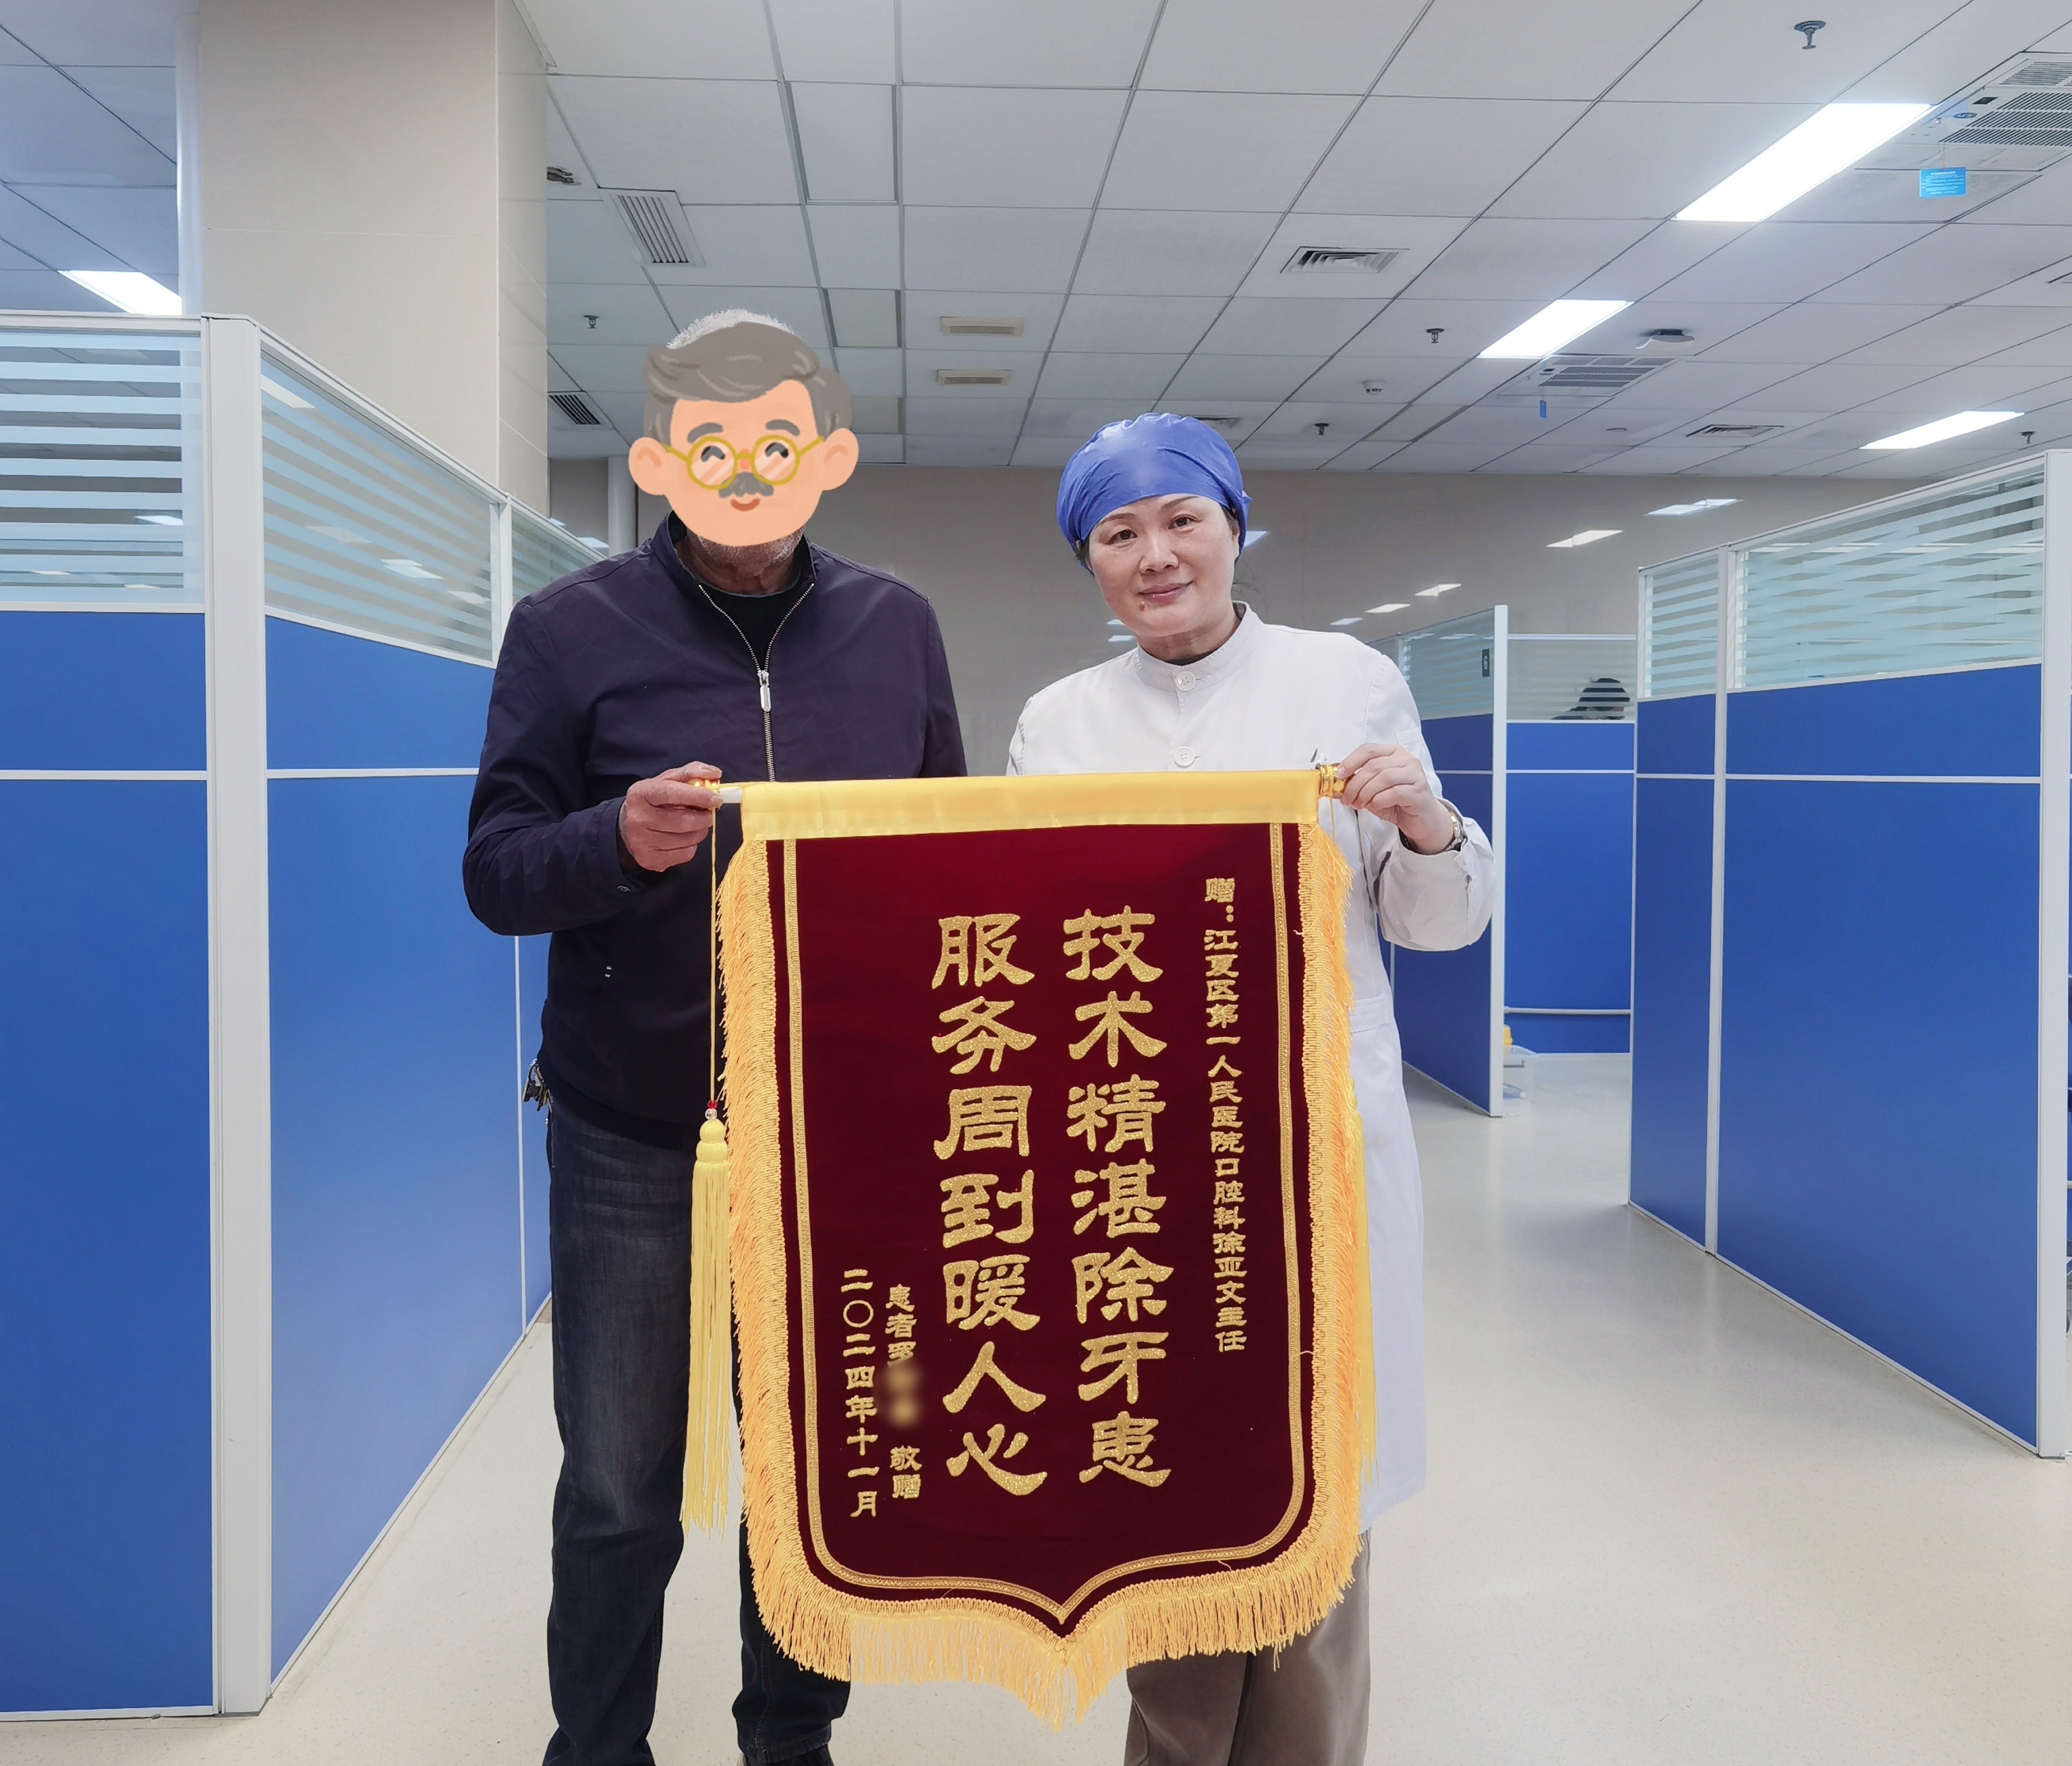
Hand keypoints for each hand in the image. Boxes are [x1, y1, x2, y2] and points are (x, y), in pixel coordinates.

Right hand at [618, 763, 720, 872]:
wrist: (625, 827)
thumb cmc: (652, 801)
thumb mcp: (666, 781)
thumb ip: (691, 772)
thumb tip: (715, 773)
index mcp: (641, 793)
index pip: (672, 792)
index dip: (698, 796)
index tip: (715, 798)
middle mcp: (638, 818)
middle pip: (683, 821)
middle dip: (703, 817)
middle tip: (708, 814)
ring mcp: (642, 842)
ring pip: (687, 840)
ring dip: (699, 832)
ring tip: (695, 825)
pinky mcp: (650, 860)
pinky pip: (685, 855)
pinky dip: (691, 846)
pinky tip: (683, 838)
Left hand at [1335, 743, 1455, 853]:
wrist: (1423, 820)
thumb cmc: (1399, 802)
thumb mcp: (1374, 789)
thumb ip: (1359, 782)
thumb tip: (1337, 783)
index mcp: (1394, 753)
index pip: (1369, 749)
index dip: (1351, 761)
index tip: (1339, 774)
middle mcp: (1407, 759)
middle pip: (1374, 765)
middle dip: (1355, 783)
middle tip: (1347, 798)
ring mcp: (1415, 774)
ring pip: (1383, 778)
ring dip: (1365, 793)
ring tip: (1359, 804)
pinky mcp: (1419, 791)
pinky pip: (1393, 793)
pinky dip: (1378, 801)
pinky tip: (1374, 806)